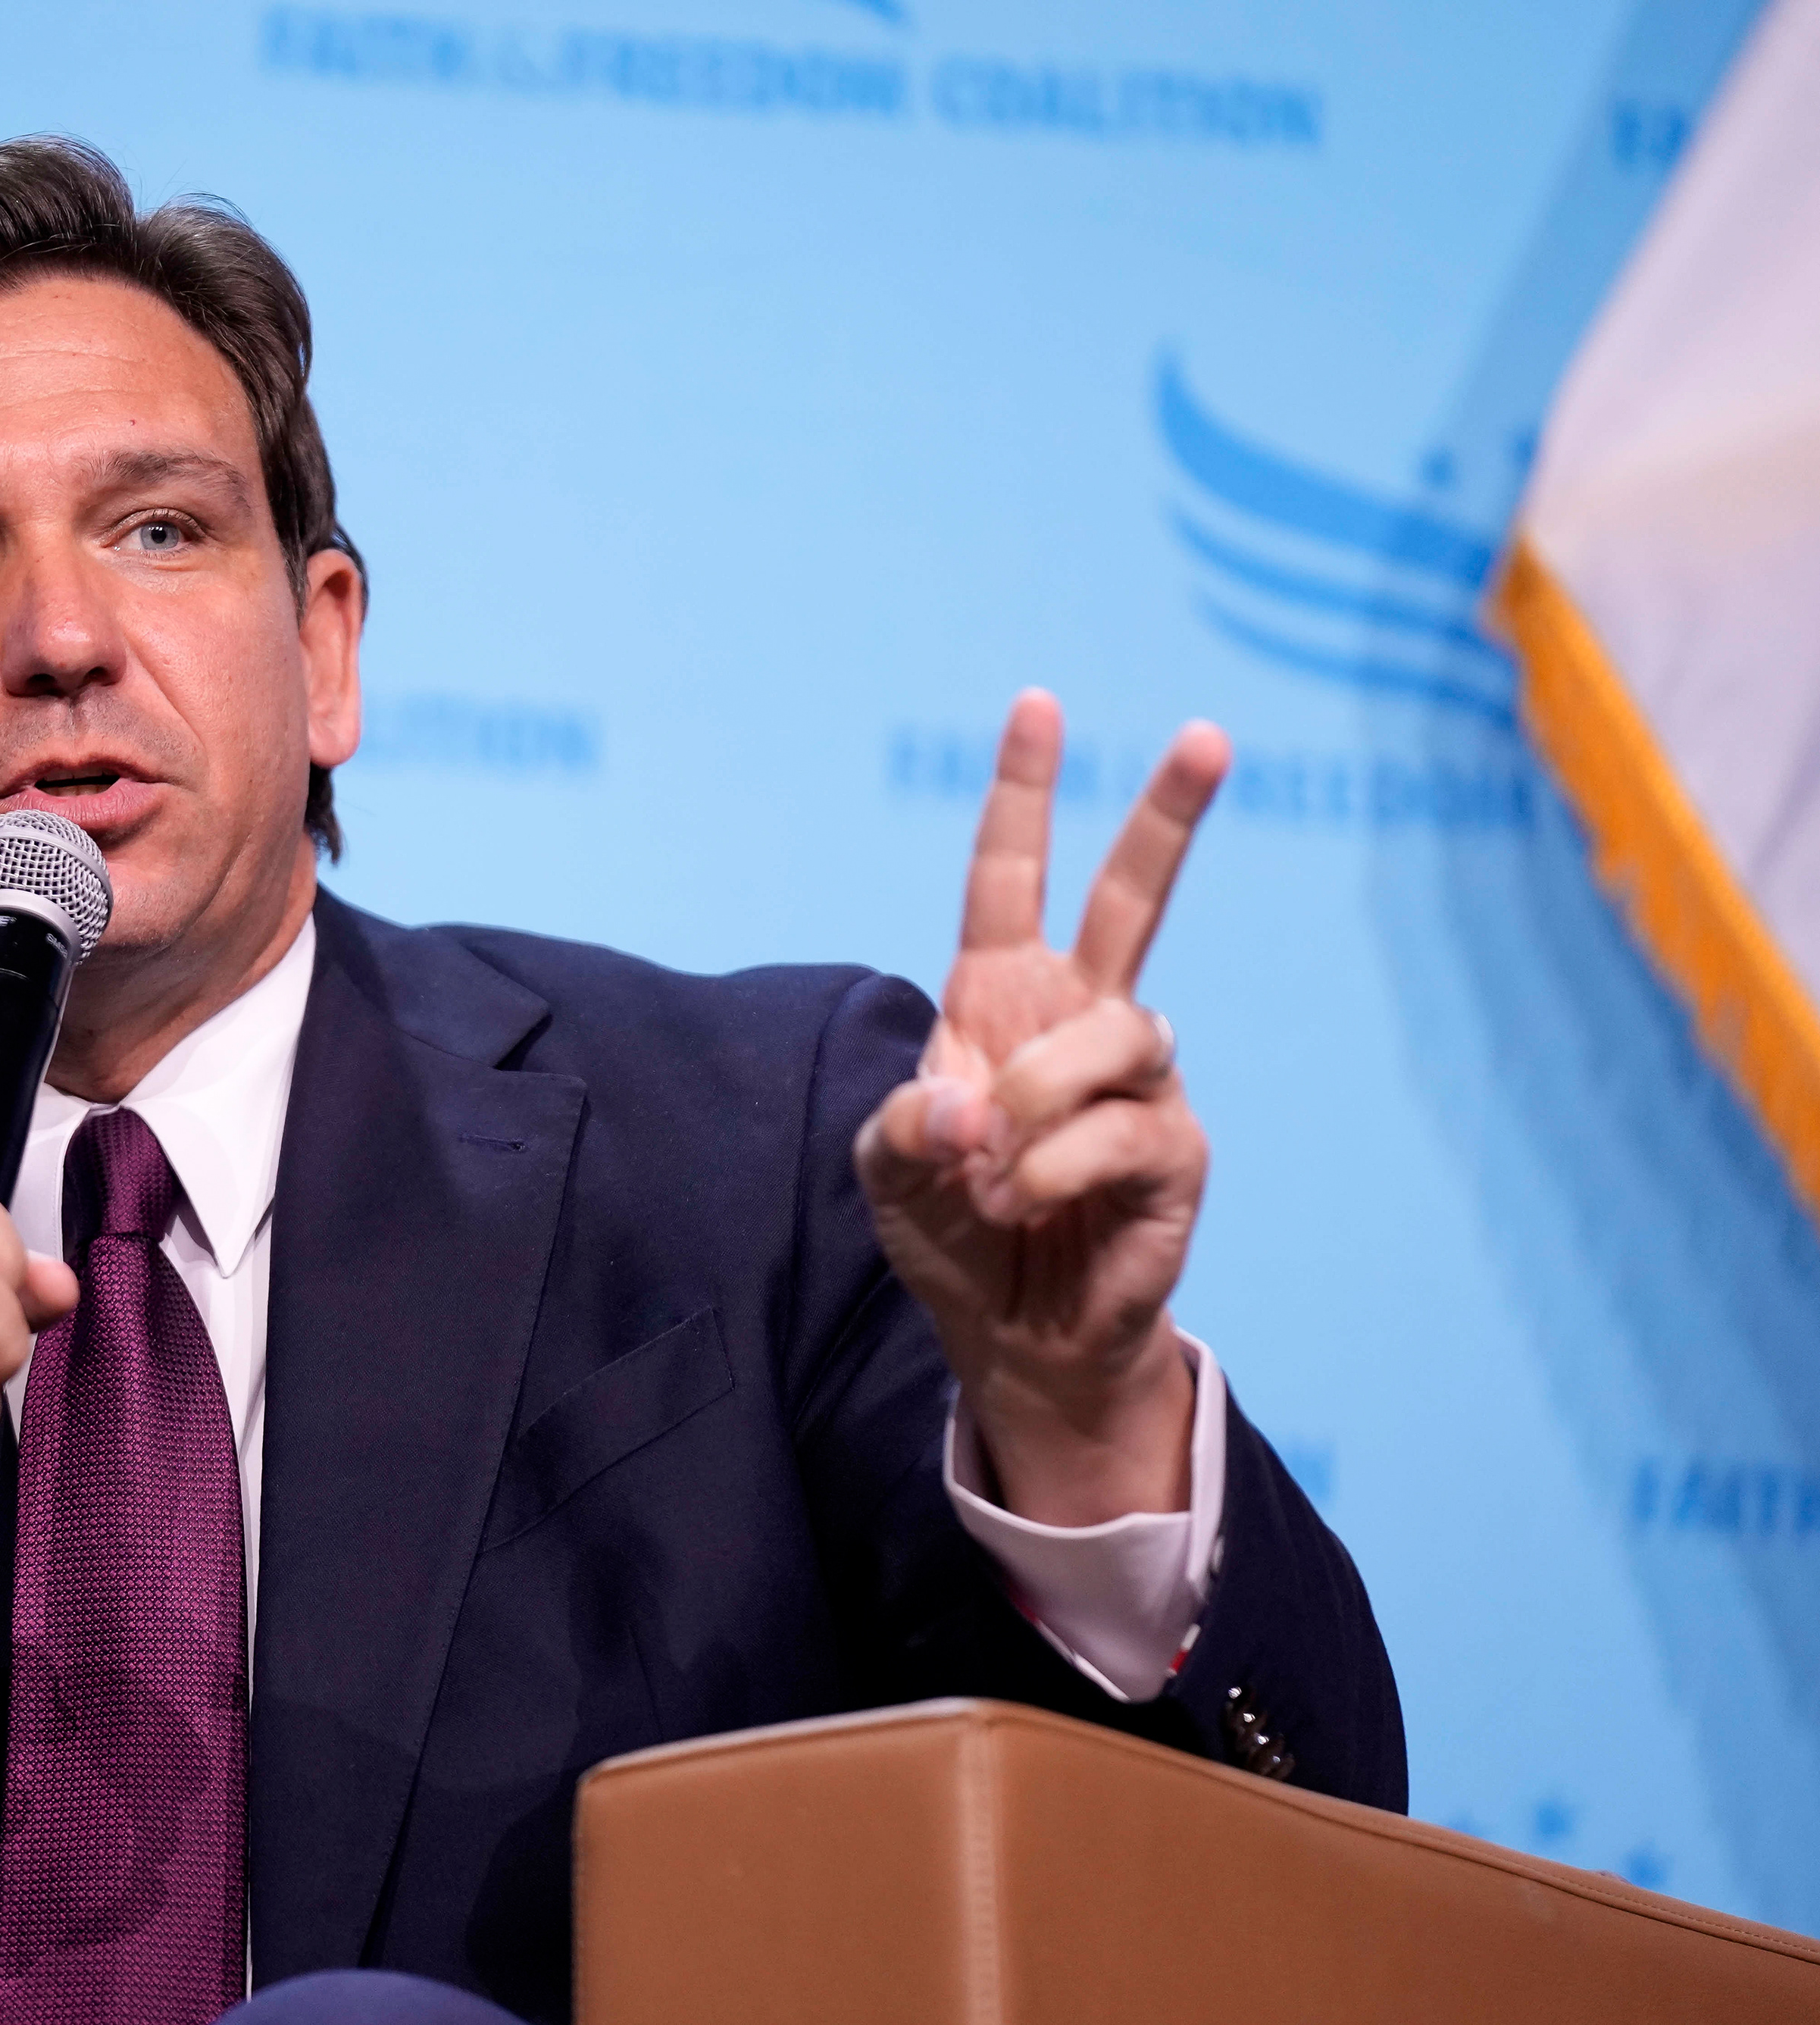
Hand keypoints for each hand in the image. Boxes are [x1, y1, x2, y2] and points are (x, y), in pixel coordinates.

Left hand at [854, 690, 1228, 1528]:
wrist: (1012, 1337)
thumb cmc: (955, 1231)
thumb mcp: (891, 1172)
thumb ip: (906, 1125)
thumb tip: (972, 1103)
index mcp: (1003, 1002)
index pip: (1011, 881)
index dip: (1023, 796)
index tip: (1039, 705)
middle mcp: (1082, 1024)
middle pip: (1134, 901)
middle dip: (1170, 817)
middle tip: (1208, 734)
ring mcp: (1139, 1085)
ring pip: (1111, 1037)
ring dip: (1037, 1102)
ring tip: (997, 1174)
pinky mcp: (1177, 1153)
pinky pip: (1123, 1132)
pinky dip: (1055, 1168)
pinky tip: (1025, 1203)